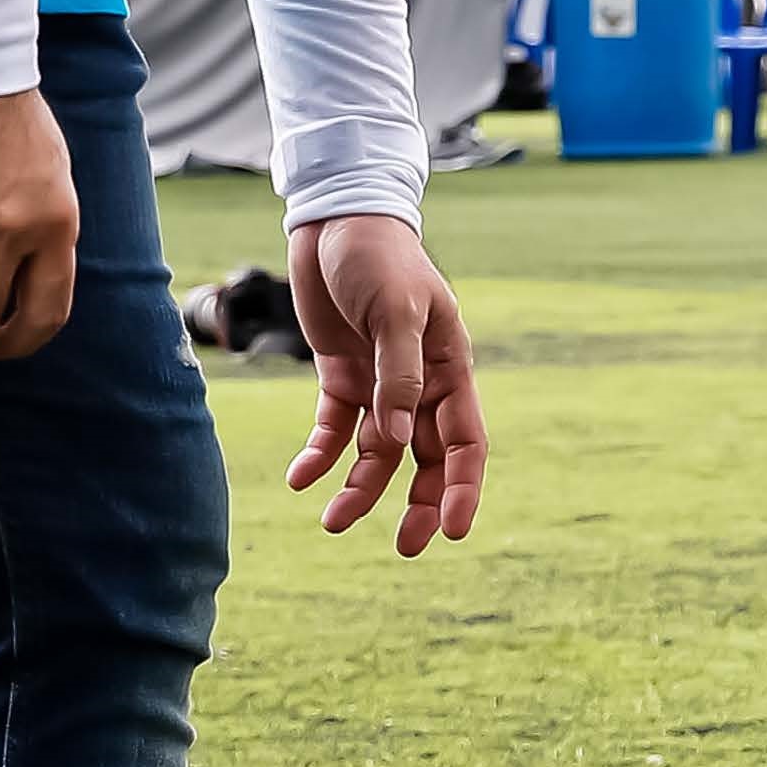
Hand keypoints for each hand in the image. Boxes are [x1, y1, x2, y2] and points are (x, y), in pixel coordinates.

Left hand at [281, 212, 488, 554]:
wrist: (336, 219)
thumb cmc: (378, 257)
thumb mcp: (395, 312)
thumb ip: (397, 376)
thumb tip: (396, 443)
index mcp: (449, 367)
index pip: (466, 441)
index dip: (464, 488)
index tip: (454, 532)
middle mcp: (419, 383)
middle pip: (427, 458)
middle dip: (420, 504)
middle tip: (405, 547)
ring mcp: (380, 382)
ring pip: (379, 452)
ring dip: (361, 489)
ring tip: (331, 521)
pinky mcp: (341, 376)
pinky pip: (335, 429)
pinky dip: (321, 456)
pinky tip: (300, 479)